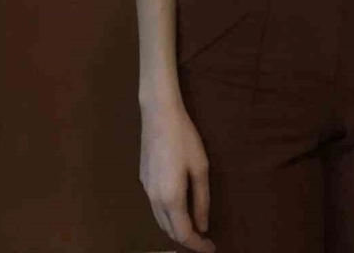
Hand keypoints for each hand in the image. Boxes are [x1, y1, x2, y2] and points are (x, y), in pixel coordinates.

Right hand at [139, 101, 215, 252]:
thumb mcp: (200, 168)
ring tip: (193, 226)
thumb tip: (203, 225)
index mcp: (171, 198)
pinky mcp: (143, 180)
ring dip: (176, 228)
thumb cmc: (184, 138)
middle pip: (169, 231)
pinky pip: (155, 207)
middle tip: (204, 239)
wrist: (159, 115)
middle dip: (187, 239)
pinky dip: (167, 215)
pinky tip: (178, 207)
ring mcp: (146, 190)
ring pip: (160, 221)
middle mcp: (155, 199)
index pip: (183, 234)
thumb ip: (201, 200)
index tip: (211, 248)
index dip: (197, 245)